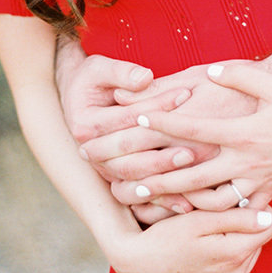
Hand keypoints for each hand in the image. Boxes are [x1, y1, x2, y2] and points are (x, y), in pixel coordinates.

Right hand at [55, 50, 204, 213]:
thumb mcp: (100, 67)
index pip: (126, 118)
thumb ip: (122, 72)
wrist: (78, 99)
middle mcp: (90, 152)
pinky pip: (138, 199)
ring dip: (163, 179)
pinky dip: (160, 203)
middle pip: (128, 157)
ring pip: (133, 181)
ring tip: (192, 170)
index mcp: (85, 125)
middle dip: (161, 153)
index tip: (185, 94)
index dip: (156, 106)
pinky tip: (186, 205)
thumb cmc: (93, 78)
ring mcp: (102, 170)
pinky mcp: (115, 180)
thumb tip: (145, 79)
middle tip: (194, 146)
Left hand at [106, 63, 271, 208]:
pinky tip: (188, 212)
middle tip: (126, 180)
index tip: (135, 121)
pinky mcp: (267, 194)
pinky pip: (233, 210)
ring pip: (209, 201)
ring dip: (178, 202)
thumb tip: (210, 70)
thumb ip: (239, 75)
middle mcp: (246, 160)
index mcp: (243, 131)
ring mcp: (257, 181)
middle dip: (157, 178)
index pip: (193, 130)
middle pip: (192, 175)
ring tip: (150, 201)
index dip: (162, 124)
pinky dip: (209, 213)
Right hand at [107, 205, 271, 272]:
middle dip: (244, 226)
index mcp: (234, 254)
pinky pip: (236, 272)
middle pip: (259, 240)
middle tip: (215, 218)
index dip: (256, 208)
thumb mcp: (200, 219)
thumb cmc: (167, 235)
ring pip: (248, 255)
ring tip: (208, 234)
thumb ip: (238, 218)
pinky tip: (205, 251)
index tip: (237, 202)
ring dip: (235, 241)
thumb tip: (271, 218)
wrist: (139, 264)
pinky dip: (225, 259)